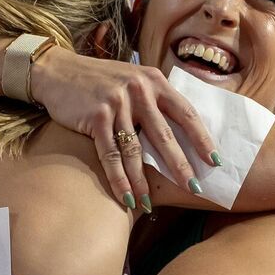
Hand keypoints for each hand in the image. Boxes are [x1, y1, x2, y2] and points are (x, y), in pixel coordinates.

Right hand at [32, 49, 217, 207]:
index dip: (202, 139)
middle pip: (165, 136)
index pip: (186, 113)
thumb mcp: (134, 79)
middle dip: (180, 166)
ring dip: (143, 181)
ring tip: (151, 203)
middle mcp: (139, 90)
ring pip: (135, 151)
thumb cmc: (100, 81)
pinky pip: (110, 155)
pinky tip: (125, 197)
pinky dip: (119, 179)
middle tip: (194, 189)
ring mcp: (117, 103)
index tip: (215, 161)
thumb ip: (155, 98)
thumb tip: (181, 128)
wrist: (58, 71)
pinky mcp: (96, 116)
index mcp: (154, 81)